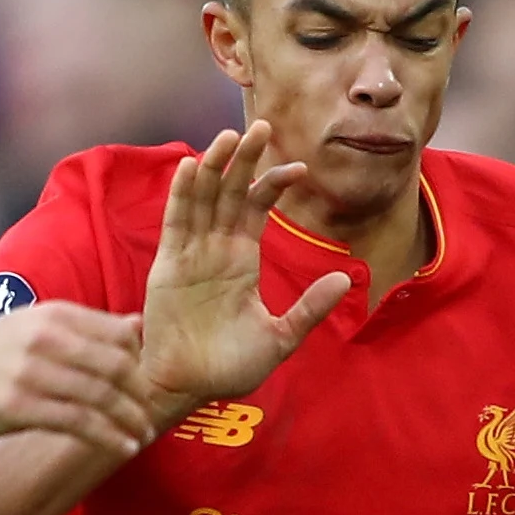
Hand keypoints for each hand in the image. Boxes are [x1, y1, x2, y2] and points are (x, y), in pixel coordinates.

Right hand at [0, 303, 155, 457]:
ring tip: (143, 434)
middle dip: (141, 395)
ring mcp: (32, 373)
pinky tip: (124, 447)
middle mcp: (45, 338)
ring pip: (101, 398)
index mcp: (54, 315)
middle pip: (116, 367)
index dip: (141, 363)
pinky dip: (108, 438)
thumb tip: (138, 325)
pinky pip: (79, 424)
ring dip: (131, 420)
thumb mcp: (38, 323)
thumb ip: (88, 326)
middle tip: (151, 414)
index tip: (147, 383)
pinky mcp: (20, 407)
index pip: (119, 335)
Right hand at [138, 123, 352, 412]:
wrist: (188, 389)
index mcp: (241, 260)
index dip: (274, 183)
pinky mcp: (167, 266)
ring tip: (228, 136)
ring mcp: (190, 254)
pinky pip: (177, 223)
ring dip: (214, 167)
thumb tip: (346, 279)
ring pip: (203, 199)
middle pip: (230, 192)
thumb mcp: (280, 338)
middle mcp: (216, 249)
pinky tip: (193, 168)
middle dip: (245, 160)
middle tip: (260, 125)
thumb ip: (309, 308)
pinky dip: (184, 195)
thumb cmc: (229, 368)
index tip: (300, 167)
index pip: (257, 208)